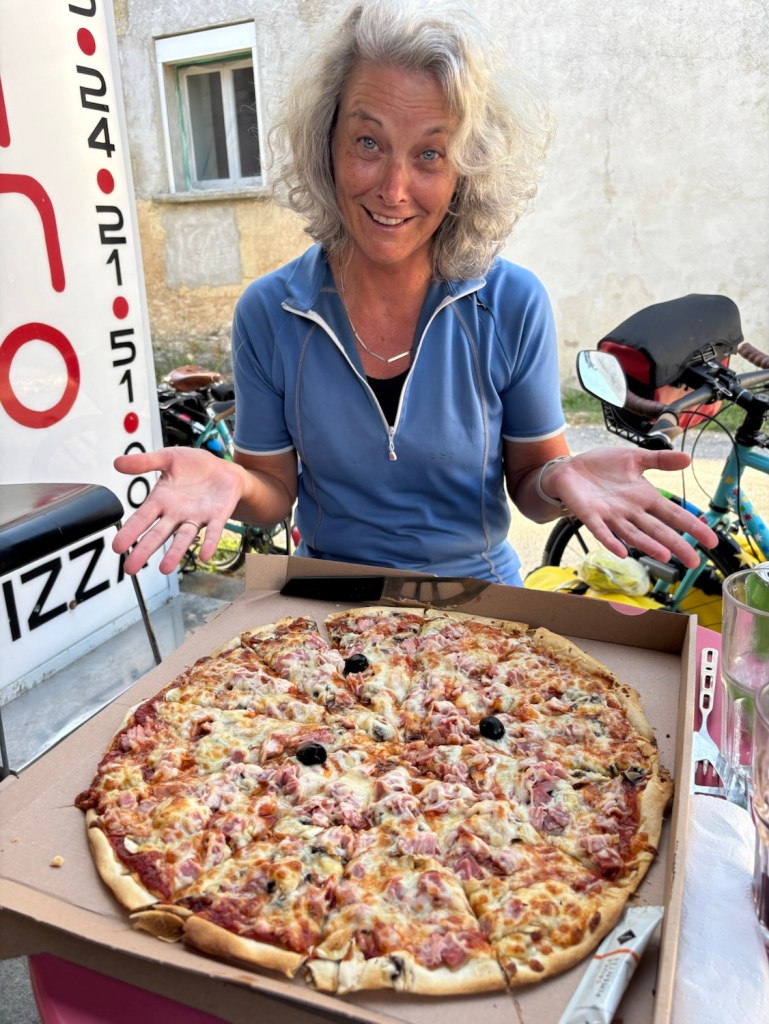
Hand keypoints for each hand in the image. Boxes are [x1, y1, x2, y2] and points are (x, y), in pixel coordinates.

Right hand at [112, 448, 243, 574]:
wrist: (225, 469)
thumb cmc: (194, 466)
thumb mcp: (168, 458)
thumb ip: (145, 462)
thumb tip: (116, 463)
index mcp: (162, 500)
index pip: (142, 518)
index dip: (130, 531)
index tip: (117, 547)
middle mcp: (176, 514)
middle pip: (158, 534)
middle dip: (145, 550)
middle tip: (130, 569)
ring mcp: (197, 517)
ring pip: (184, 537)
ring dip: (175, 553)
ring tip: (165, 569)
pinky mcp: (218, 517)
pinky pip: (213, 531)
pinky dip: (209, 543)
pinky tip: (204, 556)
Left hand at [550, 447, 718, 568]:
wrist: (570, 468)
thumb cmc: (602, 466)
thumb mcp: (634, 458)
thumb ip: (659, 460)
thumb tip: (687, 459)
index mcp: (644, 497)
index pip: (673, 514)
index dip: (691, 526)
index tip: (710, 540)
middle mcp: (631, 511)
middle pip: (657, 530)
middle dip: (675, 545)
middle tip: (693, 562)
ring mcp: (611, 515)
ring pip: (633, 534)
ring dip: (648, 545)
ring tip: (665, 556)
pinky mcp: (590, 516)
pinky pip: (602, 531)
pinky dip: (611, 541)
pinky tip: (622, 552)